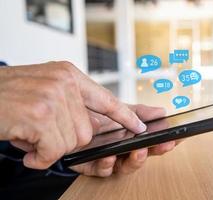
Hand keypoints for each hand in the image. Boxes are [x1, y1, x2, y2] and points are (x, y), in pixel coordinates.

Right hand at [0, 61, 145, 168]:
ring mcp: (53, 97)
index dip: (126, 115)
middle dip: (65, 139)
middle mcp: (65, 82)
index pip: (106, 99)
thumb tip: (92, 126)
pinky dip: (39, 155)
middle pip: (87, 130)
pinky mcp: (41, 115)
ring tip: (30, 134)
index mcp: (69, 75)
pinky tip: (27, 144)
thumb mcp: (45, 88)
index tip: (141, 126)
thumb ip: (71, 103)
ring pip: (72, 141)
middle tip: (43, 132)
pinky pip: (54, 149)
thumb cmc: (10, 96)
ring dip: (49, 146)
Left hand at [70, 104, 180, 176]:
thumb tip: (161, 112)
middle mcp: (121, 148)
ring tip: (139, 150)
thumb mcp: (116, 108)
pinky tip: (109, 156)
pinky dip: (107, 165)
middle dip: (156, 151)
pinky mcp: (91, 164)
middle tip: (164, 144)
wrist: (63, 112)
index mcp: (129, 135)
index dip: (164, 140)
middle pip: (144, 154)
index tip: (176, 137)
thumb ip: (138, 112)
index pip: (152, 140)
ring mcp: (108, 156)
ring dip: (135, 160)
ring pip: (127, 166)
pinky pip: (102, 170)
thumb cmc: (91, 113)